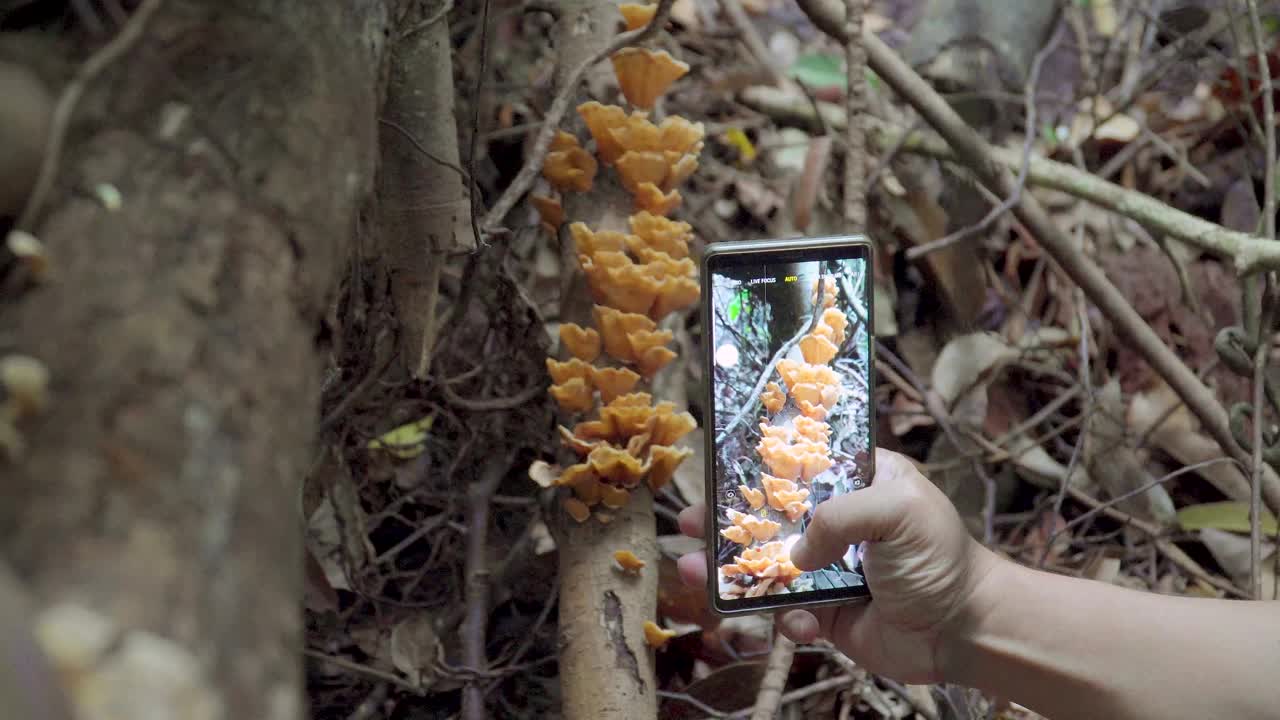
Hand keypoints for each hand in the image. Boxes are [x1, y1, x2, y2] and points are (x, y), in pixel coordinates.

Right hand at [678, 448, 1000, 683]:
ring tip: (694, 573)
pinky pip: (786, 611)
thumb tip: (797, 551)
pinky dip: (784, 618)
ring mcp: (828, 568)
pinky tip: (800, 623)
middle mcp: (838, 522)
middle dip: (726, 521)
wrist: (964, 630)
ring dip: (731, 571)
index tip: (719, 466)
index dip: (758, 465)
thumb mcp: (898, 508)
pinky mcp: (826, 612)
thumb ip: (840, 515)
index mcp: (858, 481)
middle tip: (688, 524)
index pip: (800, 463)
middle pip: (770, 516)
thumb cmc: (940, 557)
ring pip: (767, 565)